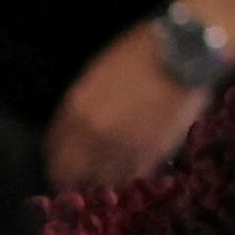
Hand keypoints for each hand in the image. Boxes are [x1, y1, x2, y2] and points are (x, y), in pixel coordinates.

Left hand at [46, 24, 205, 192]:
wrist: (181, 54)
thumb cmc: (139, 53)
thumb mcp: (97, 72)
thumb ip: (83, 102)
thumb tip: (78, 125)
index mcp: (76, 110)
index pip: (53, 148)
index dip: (55, 159)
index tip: (59, 164)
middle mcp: (93, 133)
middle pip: (72, 170)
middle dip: (72, 177)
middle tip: (78, 180)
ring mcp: (122, 146)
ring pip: (102, 179)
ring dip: (101, 180)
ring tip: (106, 180)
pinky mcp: (152, 153)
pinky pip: (132, 176)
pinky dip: (129, 176)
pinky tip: (130, 172)